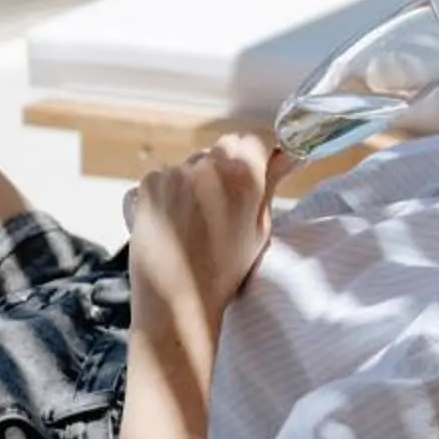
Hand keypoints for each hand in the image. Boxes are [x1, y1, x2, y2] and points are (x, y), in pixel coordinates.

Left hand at [124, 134, 290, 316]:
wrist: (178, 300)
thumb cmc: (225, 271)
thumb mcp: (259, 229)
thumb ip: (271, 184)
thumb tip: (288, 156)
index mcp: (244, 176)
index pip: (258, 138)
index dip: (261, 150)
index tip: (262, 162)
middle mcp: (209, 166)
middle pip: (226, 146)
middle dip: (231, 164)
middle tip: (228, 198)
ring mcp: (176, 173)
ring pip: (195, 162)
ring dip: (199, 178)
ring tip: (196, 217)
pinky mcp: (149, 183)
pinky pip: (167, 175)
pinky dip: (172, 191)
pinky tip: (175, 219)